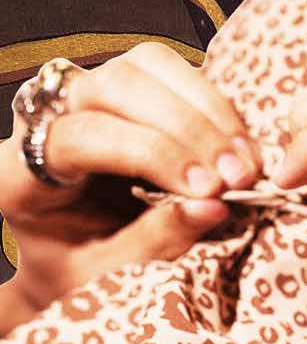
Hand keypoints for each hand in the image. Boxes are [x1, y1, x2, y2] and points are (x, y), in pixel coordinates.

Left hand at [1, 43, 261, 315]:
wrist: (68, 263)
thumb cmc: (77, 276)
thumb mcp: (105, 278)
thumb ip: (152, 243)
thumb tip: (215, 206)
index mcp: (17, 173)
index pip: (83, 135)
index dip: (151, 155)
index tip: (207, 192)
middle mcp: (46, 117)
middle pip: (120, 83)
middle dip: (189, 128)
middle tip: (235, 179)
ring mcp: (87, 95)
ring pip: (152, 65)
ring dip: (210, 112)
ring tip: (246, 165)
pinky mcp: (130, 92)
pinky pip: (179, 77)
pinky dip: (219, 112)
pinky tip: (243, 151)